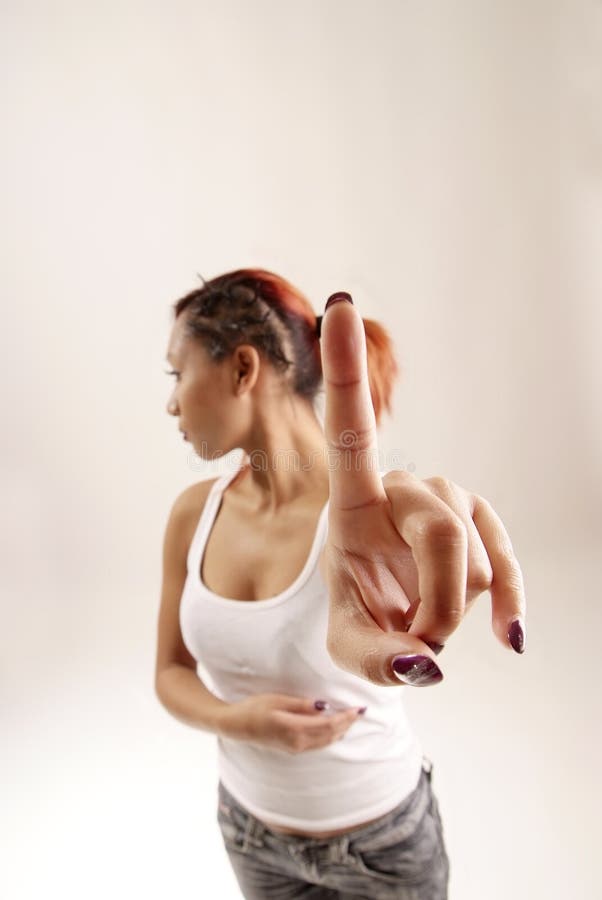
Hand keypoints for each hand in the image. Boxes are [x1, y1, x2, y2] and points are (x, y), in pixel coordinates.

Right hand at [218, 693, 364, 754]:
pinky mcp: (293, 749)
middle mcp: (298, 743)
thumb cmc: (255, 708)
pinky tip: (335, 727)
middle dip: (347, 724)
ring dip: (340, 730)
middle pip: (330, 736)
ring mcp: (295, 748)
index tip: (358, 709)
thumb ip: (302, 705)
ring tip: (352, 718)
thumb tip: (324, 706)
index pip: (328, 725)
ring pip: (325, 742)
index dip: (345, 718)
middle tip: (360, 711)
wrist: (237, 726)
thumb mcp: (278, 700)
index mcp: (294, 729)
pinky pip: (318, 744)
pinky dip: (330, 735)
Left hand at [320, 293, 526, 687]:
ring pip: (471, 556)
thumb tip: (422, 662)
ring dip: (452, 610)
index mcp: (352, 499)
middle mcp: (401, 485)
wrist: (394, 621)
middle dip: (435, 602)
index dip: (344, 368)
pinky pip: (504, 562)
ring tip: (424, 618)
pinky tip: (510, 636)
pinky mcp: (481, 522)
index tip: (340, 305)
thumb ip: (373, 658)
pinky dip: (509, 601)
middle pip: (439, 531)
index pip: (349, 427)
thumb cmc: (362, 614)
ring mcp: (446, 500)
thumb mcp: (349, 644)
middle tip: (416, 641)